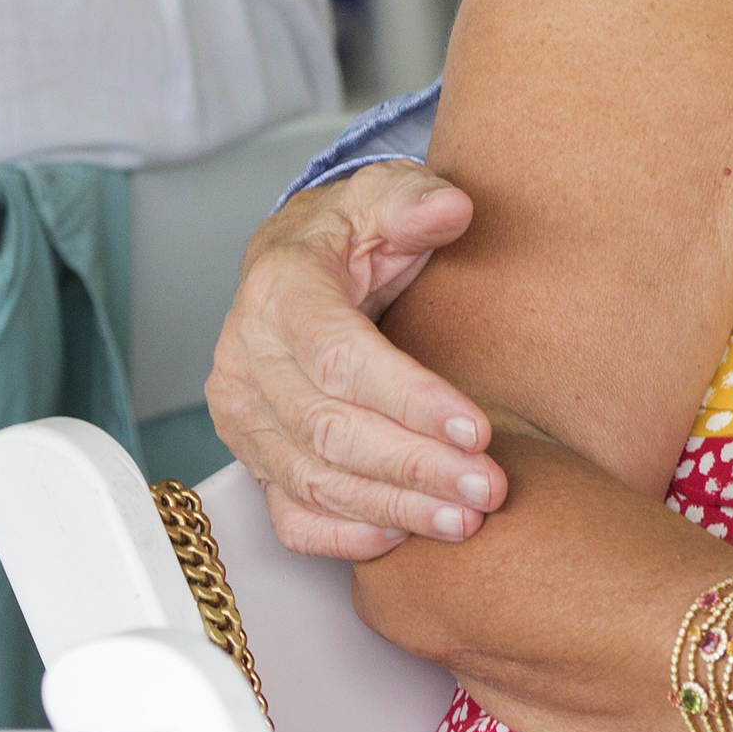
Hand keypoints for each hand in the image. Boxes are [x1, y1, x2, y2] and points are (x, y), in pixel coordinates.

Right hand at [205, 162, 509, 557]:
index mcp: (278, 292)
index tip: (476, 429)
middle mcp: (246, 361)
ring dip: (396, 507)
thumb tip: (452, 208)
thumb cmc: (348, 232)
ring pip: (314, 482)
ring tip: (467, 518)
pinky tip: (405, 534)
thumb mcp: (382, 195)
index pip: (341, 360)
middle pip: (331, 432)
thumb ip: (415, 201)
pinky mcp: (252, 458)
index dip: (410, 400)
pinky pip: (291, 516)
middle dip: (417, 467)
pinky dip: (346, 536)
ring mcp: (244, 418)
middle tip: (488, 487)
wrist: (296, 262)